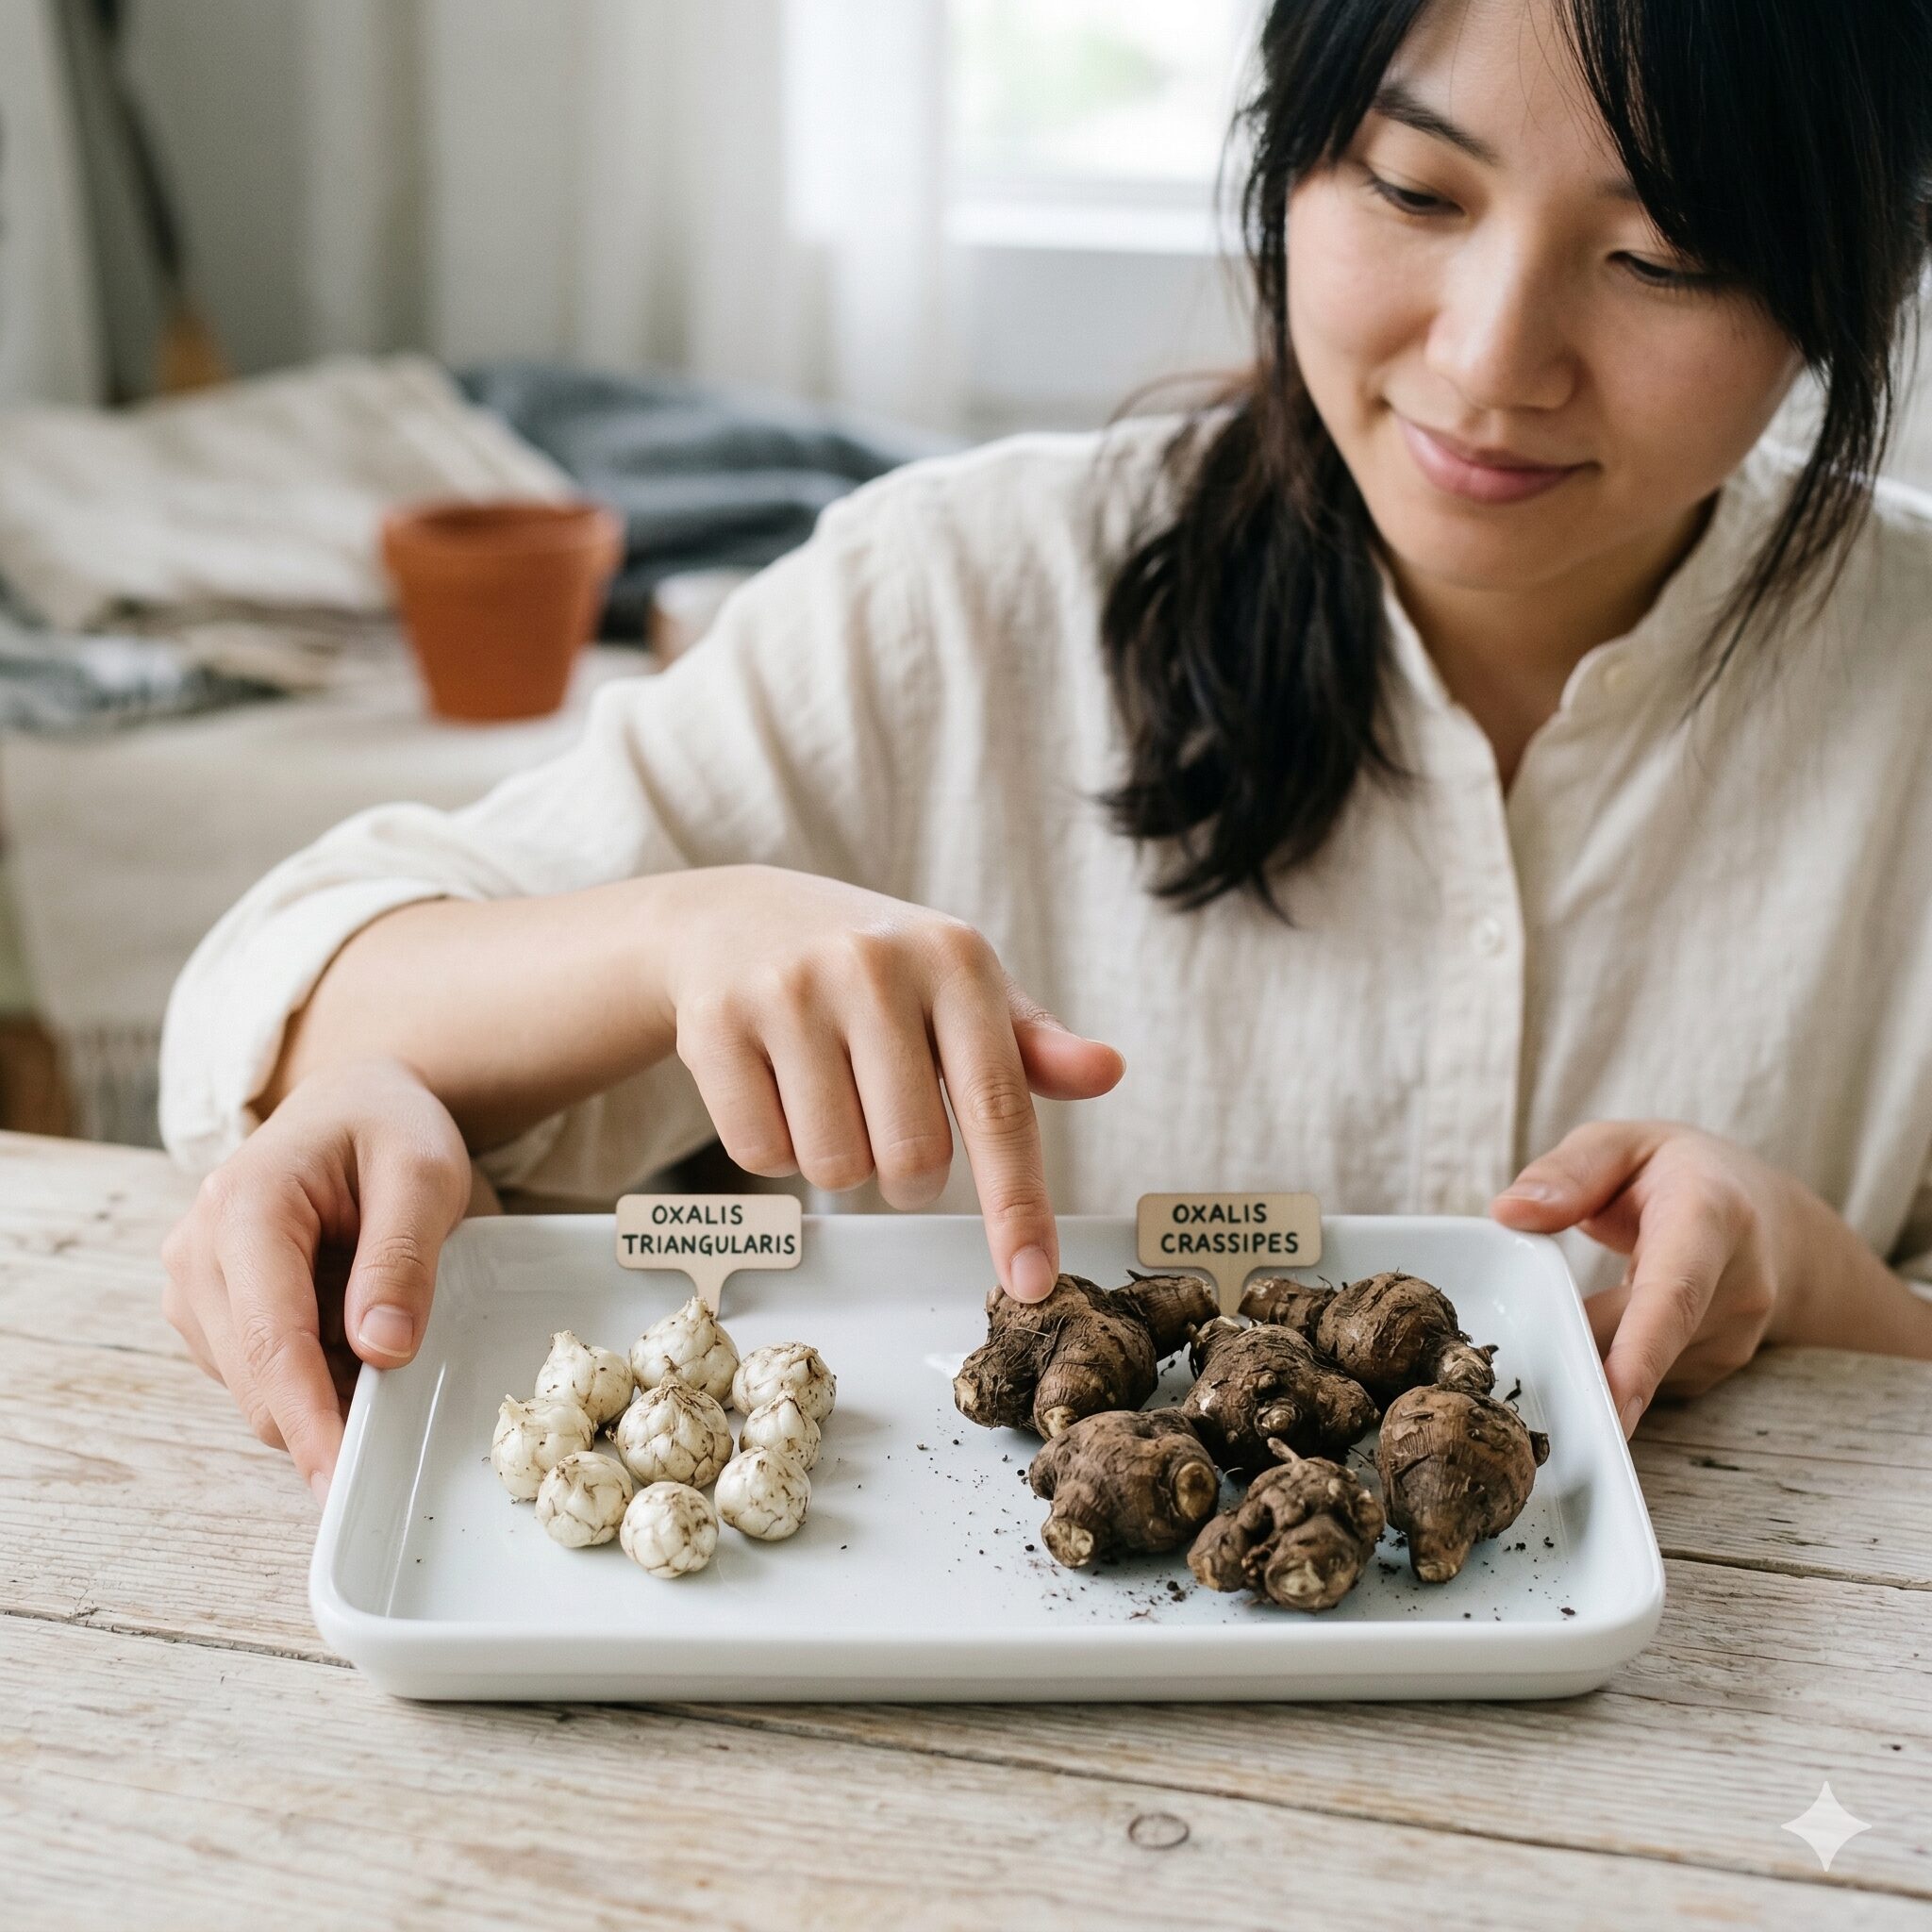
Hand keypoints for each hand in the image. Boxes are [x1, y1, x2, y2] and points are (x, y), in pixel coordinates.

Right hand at [161, 1058, 473, 1500]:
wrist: (355, 1102)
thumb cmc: (391, 1128)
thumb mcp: (424, 1174)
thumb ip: (402, 1258)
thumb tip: (382, 1352)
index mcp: (244, 1208)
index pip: (273, 1340)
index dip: (309, 1419)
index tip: (341, 1480)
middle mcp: (195, 1251)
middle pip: (257, 1378)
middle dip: (330, 1408)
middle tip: (413, 1385)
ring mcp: (193, 1285)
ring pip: (257, 1387)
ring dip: (326, 1387)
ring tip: (388, 1319)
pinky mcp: (208, 1309)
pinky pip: (261, 1373)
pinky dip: (316, 1373)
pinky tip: (357, 1325)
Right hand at [655, 865, 1123, 1301]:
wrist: (735, 916)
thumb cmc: (875, 968)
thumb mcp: (961, 987)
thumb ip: (1032, 1046)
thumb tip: (1107, 1072)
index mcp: (954, 959)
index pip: (999, 1106)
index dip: (1018, 1205)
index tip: (1032, 1282)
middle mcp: (873, 967)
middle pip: (913, 1158)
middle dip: (909, 1178)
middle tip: (890, 1127)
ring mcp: (788, 992)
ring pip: (835, 1167)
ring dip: (842, 1163)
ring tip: (830, 1096)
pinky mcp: (716, 1023)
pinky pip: (762, 1155)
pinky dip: (778, 1150)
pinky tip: (777, 1089)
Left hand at [1488, 1120, 1803, 1436]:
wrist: (1775, 1223)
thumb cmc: (1682, 1174)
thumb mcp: (1623, 1144)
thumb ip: (1567, 1172)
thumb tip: (1508, 1212)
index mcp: (1711, 1217)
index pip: (1675, 1294)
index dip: (1641, 1354)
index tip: (1614, 1405)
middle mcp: (1737, 1288)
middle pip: (1640, 1344)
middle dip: (1574, 1356)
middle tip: (1511, 1360)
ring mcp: (1733, 1337)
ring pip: (1632, 1367)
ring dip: (1583, 1351)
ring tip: (1557, 1309)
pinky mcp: (1714, 1370)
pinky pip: (1639, 1379)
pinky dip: (1602, 1361)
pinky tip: (1594, 1327)